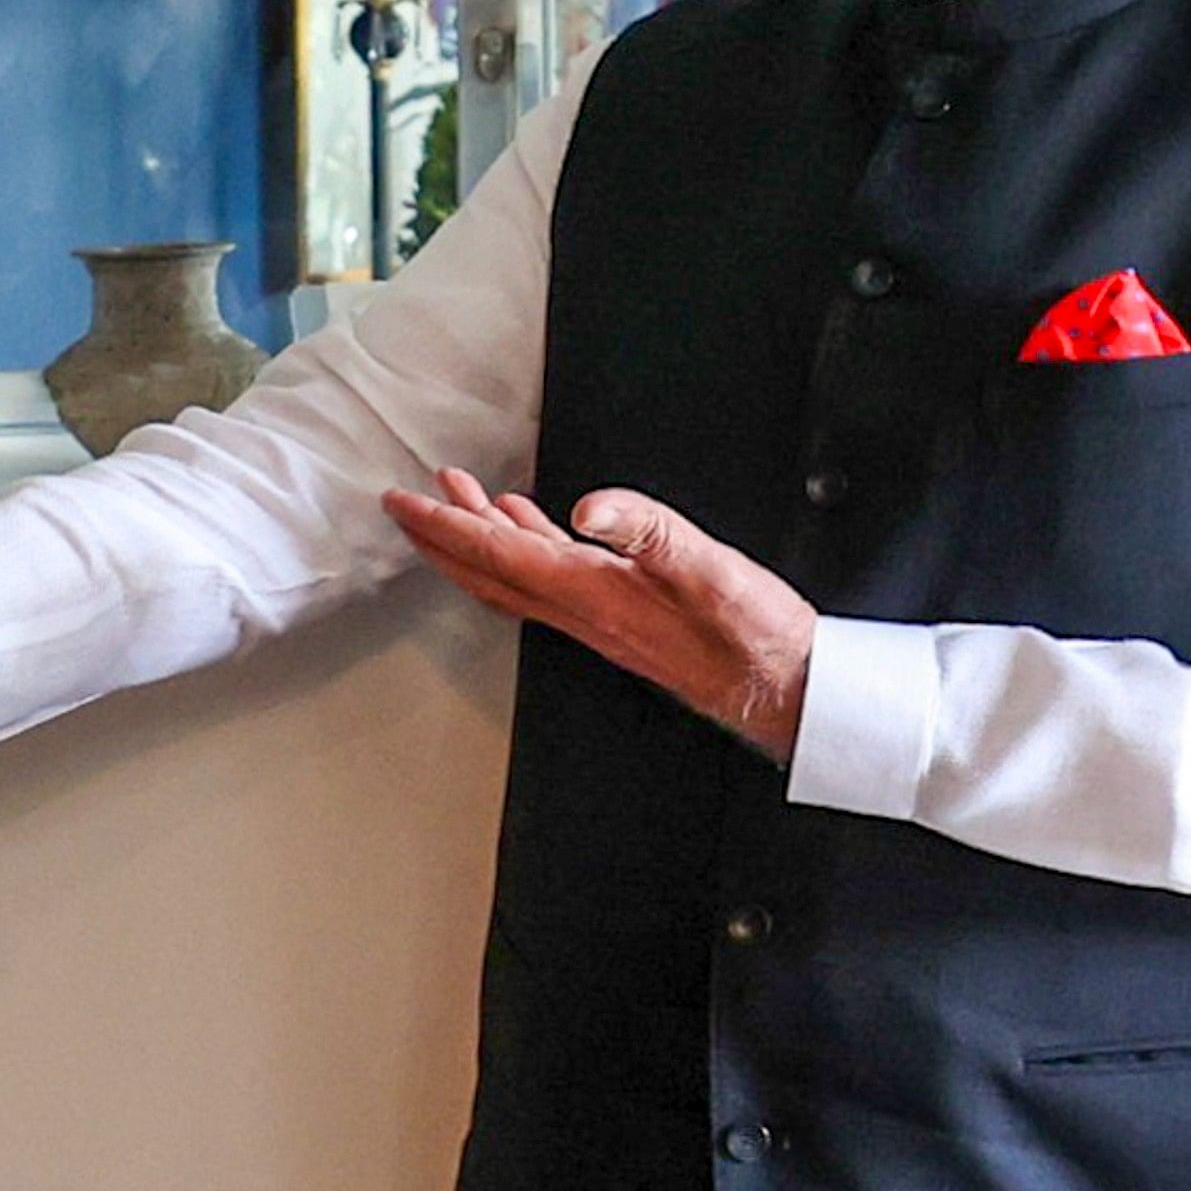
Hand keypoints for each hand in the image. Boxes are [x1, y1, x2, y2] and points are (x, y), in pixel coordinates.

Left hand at [380, 469, 816, 759]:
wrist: (786, 689)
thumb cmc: (755, 635)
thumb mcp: (710, 570)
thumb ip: (648, 532)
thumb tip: (588, 508)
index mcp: (594, 594)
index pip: (500, 553)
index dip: (446, 525)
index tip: (403, 503)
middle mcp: (584, 612)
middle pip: (491, 570)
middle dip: (442, 535)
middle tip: (406, 501)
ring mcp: (599, 620)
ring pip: (516, 577)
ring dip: (478, 539)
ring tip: (455, 501)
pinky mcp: (620, 620)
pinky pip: (552, 582)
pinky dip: (527, 549)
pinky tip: (532, 527)